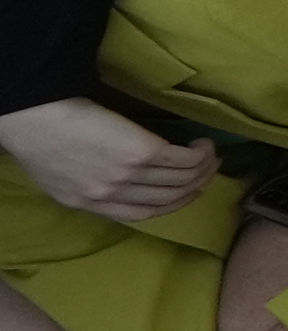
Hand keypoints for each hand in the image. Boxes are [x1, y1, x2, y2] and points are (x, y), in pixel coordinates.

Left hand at [0, 96, 213, 221]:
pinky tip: (203, 143)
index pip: (140, 214)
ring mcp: (128, 175)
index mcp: (87, 203)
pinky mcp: (142, 152)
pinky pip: (182, 159)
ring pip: (179, 180)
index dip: (170, 205)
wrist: (33, 116)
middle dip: (194, 187)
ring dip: (203, 168)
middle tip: (208, 171)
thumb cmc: (37, 135)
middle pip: (166, 199)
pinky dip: (199, 153)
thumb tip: (114, 178)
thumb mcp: (55, 174)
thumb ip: (85, 183)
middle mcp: (111, 195)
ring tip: (211, 154)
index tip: (186, 192)